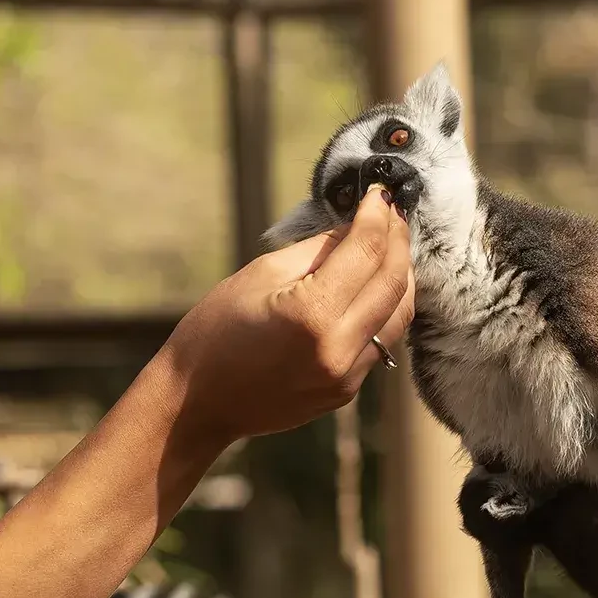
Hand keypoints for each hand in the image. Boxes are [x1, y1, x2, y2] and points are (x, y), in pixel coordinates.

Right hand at [157, 188, 413, 447]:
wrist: (197, 402)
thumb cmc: (214, 332)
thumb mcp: (260, 274)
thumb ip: (317, 250)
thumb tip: (356, 228)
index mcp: (311, 314)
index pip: (367, 252)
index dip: (378, 216)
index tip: (379, 195)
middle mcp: (338, 349)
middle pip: (395, 283)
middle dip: (398, 242)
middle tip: (391, 215)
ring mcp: (346, 377)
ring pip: (399, 316)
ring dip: (400, 277)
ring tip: (388, 248)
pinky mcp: (345, 392)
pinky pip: (381, 342)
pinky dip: (383, 309)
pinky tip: (370, 289)